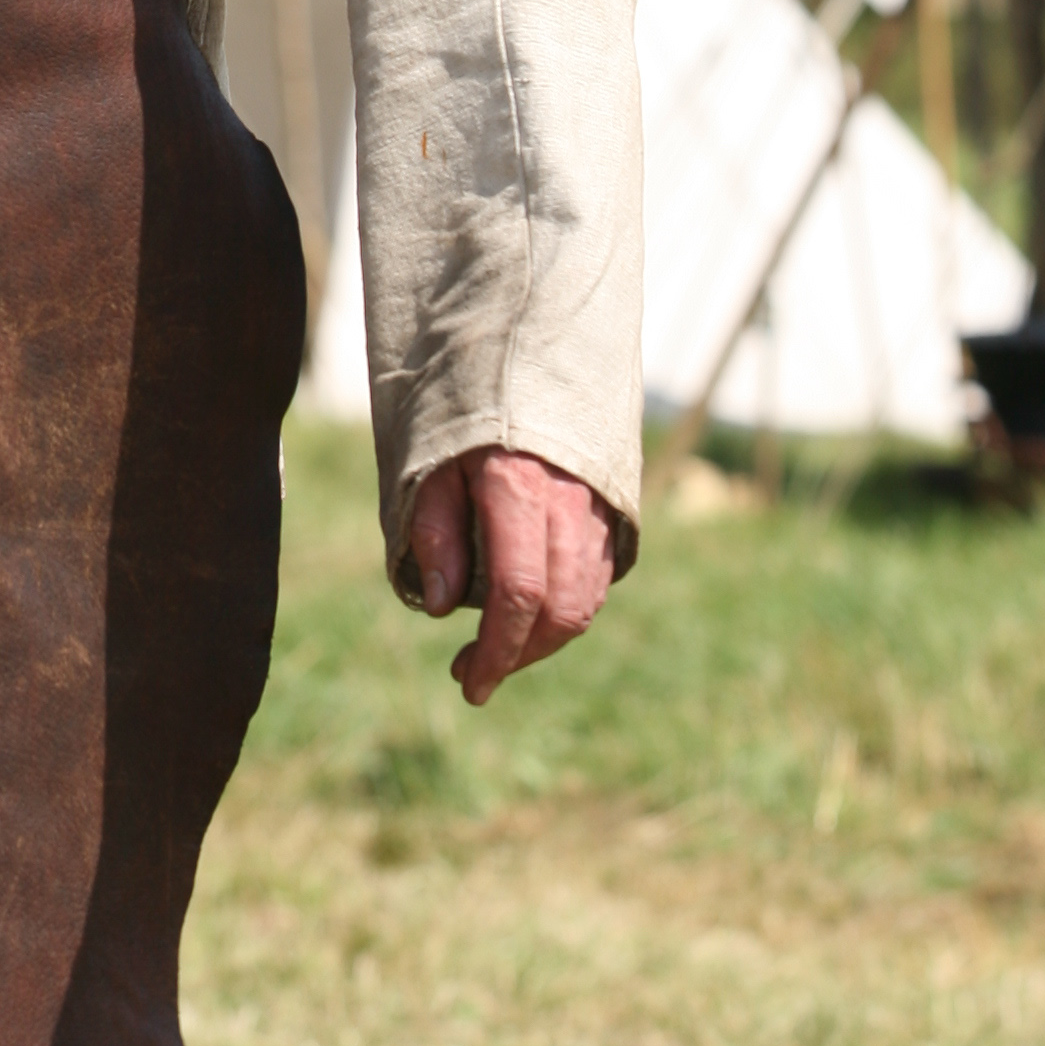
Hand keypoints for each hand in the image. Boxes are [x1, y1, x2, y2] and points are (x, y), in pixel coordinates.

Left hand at [405, 445, 617, 705]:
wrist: (532, 362)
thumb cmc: (468, 420)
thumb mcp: (431, 466)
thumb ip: (435, 533)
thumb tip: (442, 607)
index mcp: (520, 487)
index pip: (519, 592)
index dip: (497, 649)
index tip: (469, 683)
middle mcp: (570, 502)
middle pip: (561, 609)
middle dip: (519, 655)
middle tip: (474, 676)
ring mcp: (599, 507)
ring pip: (585, 600)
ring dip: (543, 641)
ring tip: (496, 651)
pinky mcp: (614, 512)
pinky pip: (597, 579)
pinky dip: (566, 611)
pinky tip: (528, 616)